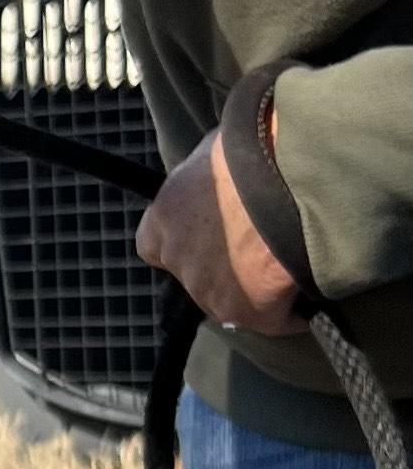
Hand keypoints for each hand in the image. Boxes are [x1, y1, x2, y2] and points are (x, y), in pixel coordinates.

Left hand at [135, 127, 306, 332]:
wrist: (289, 174)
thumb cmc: (254, 149)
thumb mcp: (214, 152)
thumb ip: (208, 177)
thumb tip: (221, 176)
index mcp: (162, 218)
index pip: (155, 246)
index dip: (186, 243)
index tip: (214, 236)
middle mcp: (178, 259)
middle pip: (198, 277)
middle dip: (226, 267)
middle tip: (264, 247)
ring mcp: (210, 290)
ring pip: (233, 301)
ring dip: (259, 291)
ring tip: (292, 267)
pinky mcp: (249, 311)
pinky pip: (275, 319)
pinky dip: (294, 312)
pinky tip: (312, 295)